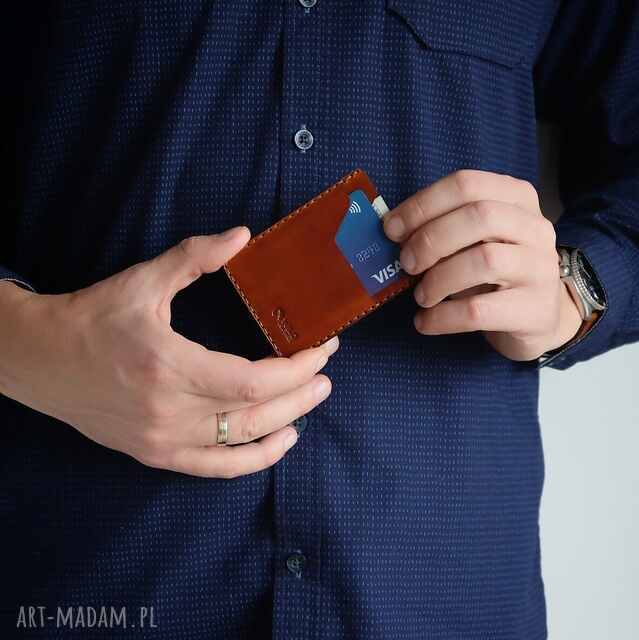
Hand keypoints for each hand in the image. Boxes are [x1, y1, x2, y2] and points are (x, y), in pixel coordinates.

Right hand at [0, 227, 338, 477]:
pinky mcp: (154, 454)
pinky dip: (251, 461)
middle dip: (301, 394)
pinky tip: (277, 444)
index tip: (322, 350)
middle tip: (326, 375)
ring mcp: (162, 440)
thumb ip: (195, 257)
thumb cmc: (92, 318)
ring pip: (240, 445)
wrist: (41, 361)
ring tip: (312, 403)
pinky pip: (214, 469)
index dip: (296, 369)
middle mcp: (169, 411)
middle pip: (255, 414)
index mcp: (170, 365)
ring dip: (285, 425)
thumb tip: (243, 235)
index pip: (253, 381)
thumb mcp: (143, 281)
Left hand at [382, 170, 582, 360]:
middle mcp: (535, 227)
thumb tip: (392, 229)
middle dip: (431, 239)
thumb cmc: (494, 273)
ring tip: (421, 296)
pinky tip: (426, 321)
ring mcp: (540, 269)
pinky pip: (479, 310)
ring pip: (483, 261)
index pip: (466, 184)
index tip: (391, 230)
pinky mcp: (534, 311)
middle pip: (479, 216)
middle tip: (406, 263)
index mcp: (516, 198)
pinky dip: (442, 317)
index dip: (422, 205)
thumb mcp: (471, 241)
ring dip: (438, 279)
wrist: (539, 317)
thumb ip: (440, 228)